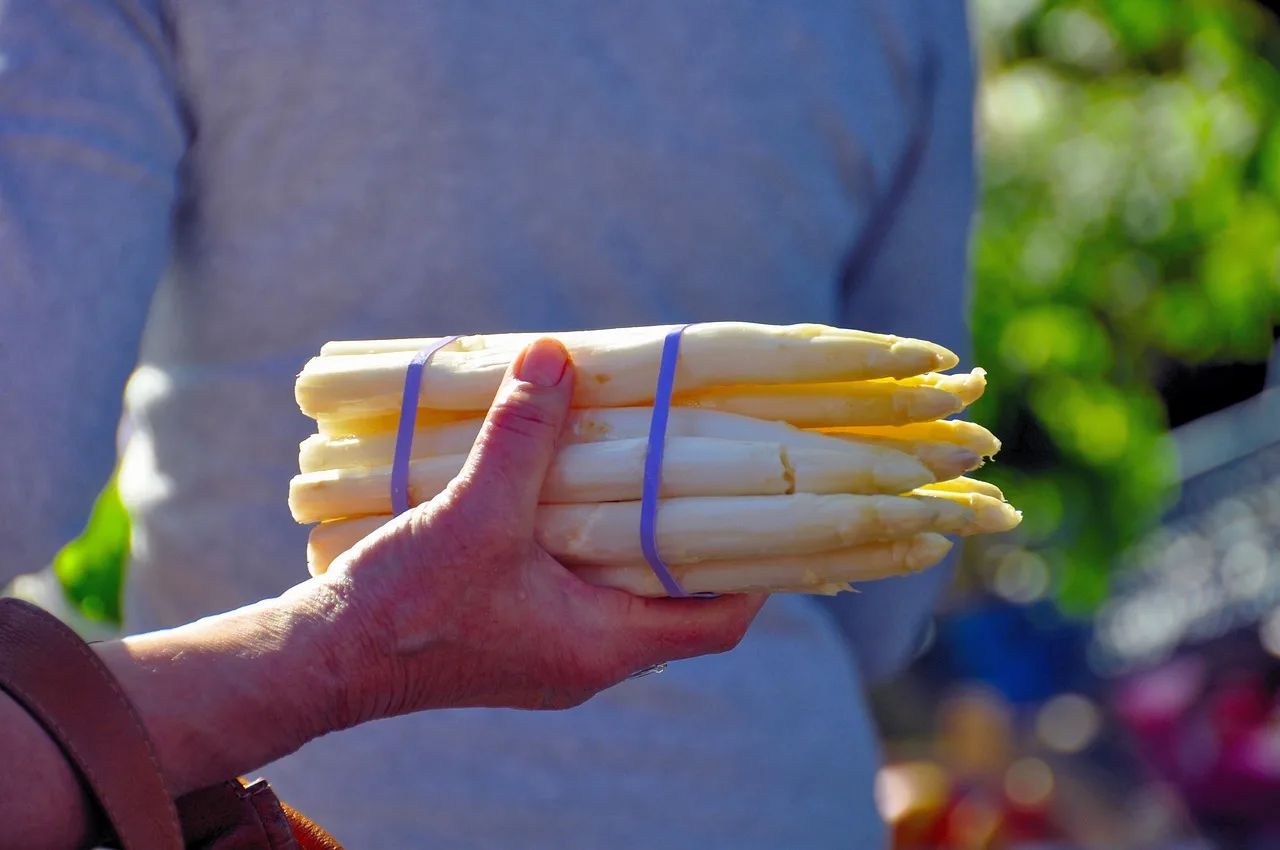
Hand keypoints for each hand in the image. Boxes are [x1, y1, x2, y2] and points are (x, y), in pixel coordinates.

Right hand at [312, 338, 766, 725]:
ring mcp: (547, 650)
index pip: (716, 622)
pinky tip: (564, 487)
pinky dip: (582, 539)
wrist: (320, 660)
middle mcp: (585, 658)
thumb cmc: (405, 606)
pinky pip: (572, 587)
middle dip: (692, 537)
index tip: (766, 509)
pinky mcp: (511, 634)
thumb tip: (556, 354)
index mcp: (601, 648)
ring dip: (632, 533)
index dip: (755, 571)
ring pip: (619, 590)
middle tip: (704, 468)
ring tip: (640, 464)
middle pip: (674, 601)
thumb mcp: (474, 511)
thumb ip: (520, 433)